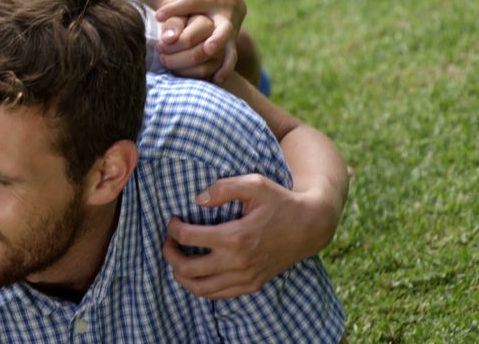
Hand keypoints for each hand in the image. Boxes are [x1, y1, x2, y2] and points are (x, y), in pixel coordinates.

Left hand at [155, 0, 246, 82]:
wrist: (229, 0)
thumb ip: (174, 3)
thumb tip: (160, 19)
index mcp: (208, 0)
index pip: (191, 3)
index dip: (174, 9)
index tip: (158, 16)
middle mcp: (222, 17)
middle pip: (219, 27)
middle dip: (208, 35)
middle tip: (190, 42)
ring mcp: (229, 32)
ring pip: (227, 44)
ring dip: (216, 48)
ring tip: (207, 53)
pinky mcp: (230, 45)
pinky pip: (230, 59)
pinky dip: (225, 70)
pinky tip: (215, 80)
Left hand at [162, 174, 334, 298]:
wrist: (310, 226)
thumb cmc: (280, 202)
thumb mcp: (255, 184)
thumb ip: (224, 188)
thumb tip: (198, 200)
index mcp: (235, 237)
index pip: (188, 237)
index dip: (173, 228)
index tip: (173, 220)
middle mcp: (238, 263)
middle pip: (186, 268)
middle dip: (169, 253)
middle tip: (169, 241)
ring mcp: (245, 278)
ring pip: (198, 288)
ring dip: (180, 274)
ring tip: (178, 257)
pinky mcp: (251, 285)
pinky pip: (216, 295)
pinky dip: (199, 285)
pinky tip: (197, 270)